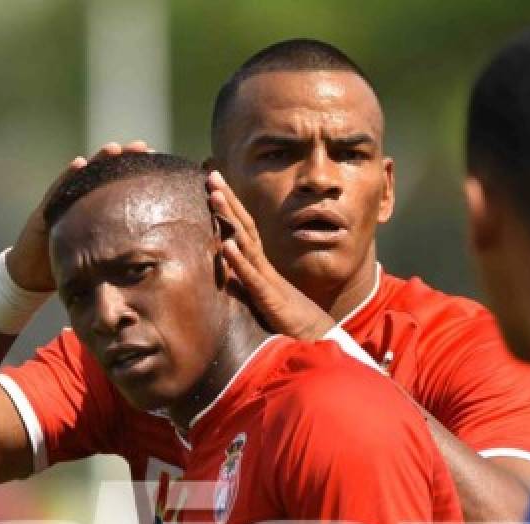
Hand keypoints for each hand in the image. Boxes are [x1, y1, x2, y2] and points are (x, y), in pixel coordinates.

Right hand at [5, 140, 150, 290]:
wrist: (30, 276)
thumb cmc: (67, 267)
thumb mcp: (98, 261)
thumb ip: (118, 254)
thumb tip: (153, 264)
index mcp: (96, 214)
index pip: (118, 188)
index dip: (135, 174)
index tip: (156, 159)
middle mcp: (80, 203)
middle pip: (103, 176)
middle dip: (122, 159)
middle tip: (141, 146)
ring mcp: (61, 204)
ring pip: (82, 179)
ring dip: (97, 161)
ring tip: (113, 148)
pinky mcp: (45, 212)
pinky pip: (57, 193)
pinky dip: (67, 177)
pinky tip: (79, 164)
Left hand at [207, 170, 334, 340]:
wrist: (318, 342)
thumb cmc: (290, 322)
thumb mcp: (261, 302)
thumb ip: (242, 288)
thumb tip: (222, 276)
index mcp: (261, 268)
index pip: (244, 231)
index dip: (229, 208)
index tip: (214, 185)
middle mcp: (265, 268)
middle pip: (245, 228)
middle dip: (228, 201)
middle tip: (211, 174)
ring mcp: (268, 281)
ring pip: (247, 245)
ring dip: (230, 220)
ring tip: (214, 198)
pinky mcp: (270, 300)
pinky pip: (253, 278)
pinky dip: (239, 262)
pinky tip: (226, 246)